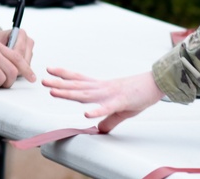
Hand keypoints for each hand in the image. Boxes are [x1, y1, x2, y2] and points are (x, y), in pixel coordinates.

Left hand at [42, 68, 163, 132]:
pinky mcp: (121, 101)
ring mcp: (110, 93)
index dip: (65, 75)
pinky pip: (107, 107)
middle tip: (43, 80)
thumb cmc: (139, 93)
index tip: (51, 70)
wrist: (156, 84)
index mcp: (102, 87)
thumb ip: (109, 119)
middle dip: (59, 83)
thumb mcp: (122, 109)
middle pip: (77, 85)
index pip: (80, 79)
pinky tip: (86, 114)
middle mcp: (103, 87)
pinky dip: (96, 111)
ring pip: (86, 94)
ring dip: (69, 93)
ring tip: (54, 91)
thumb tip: (99, 130)